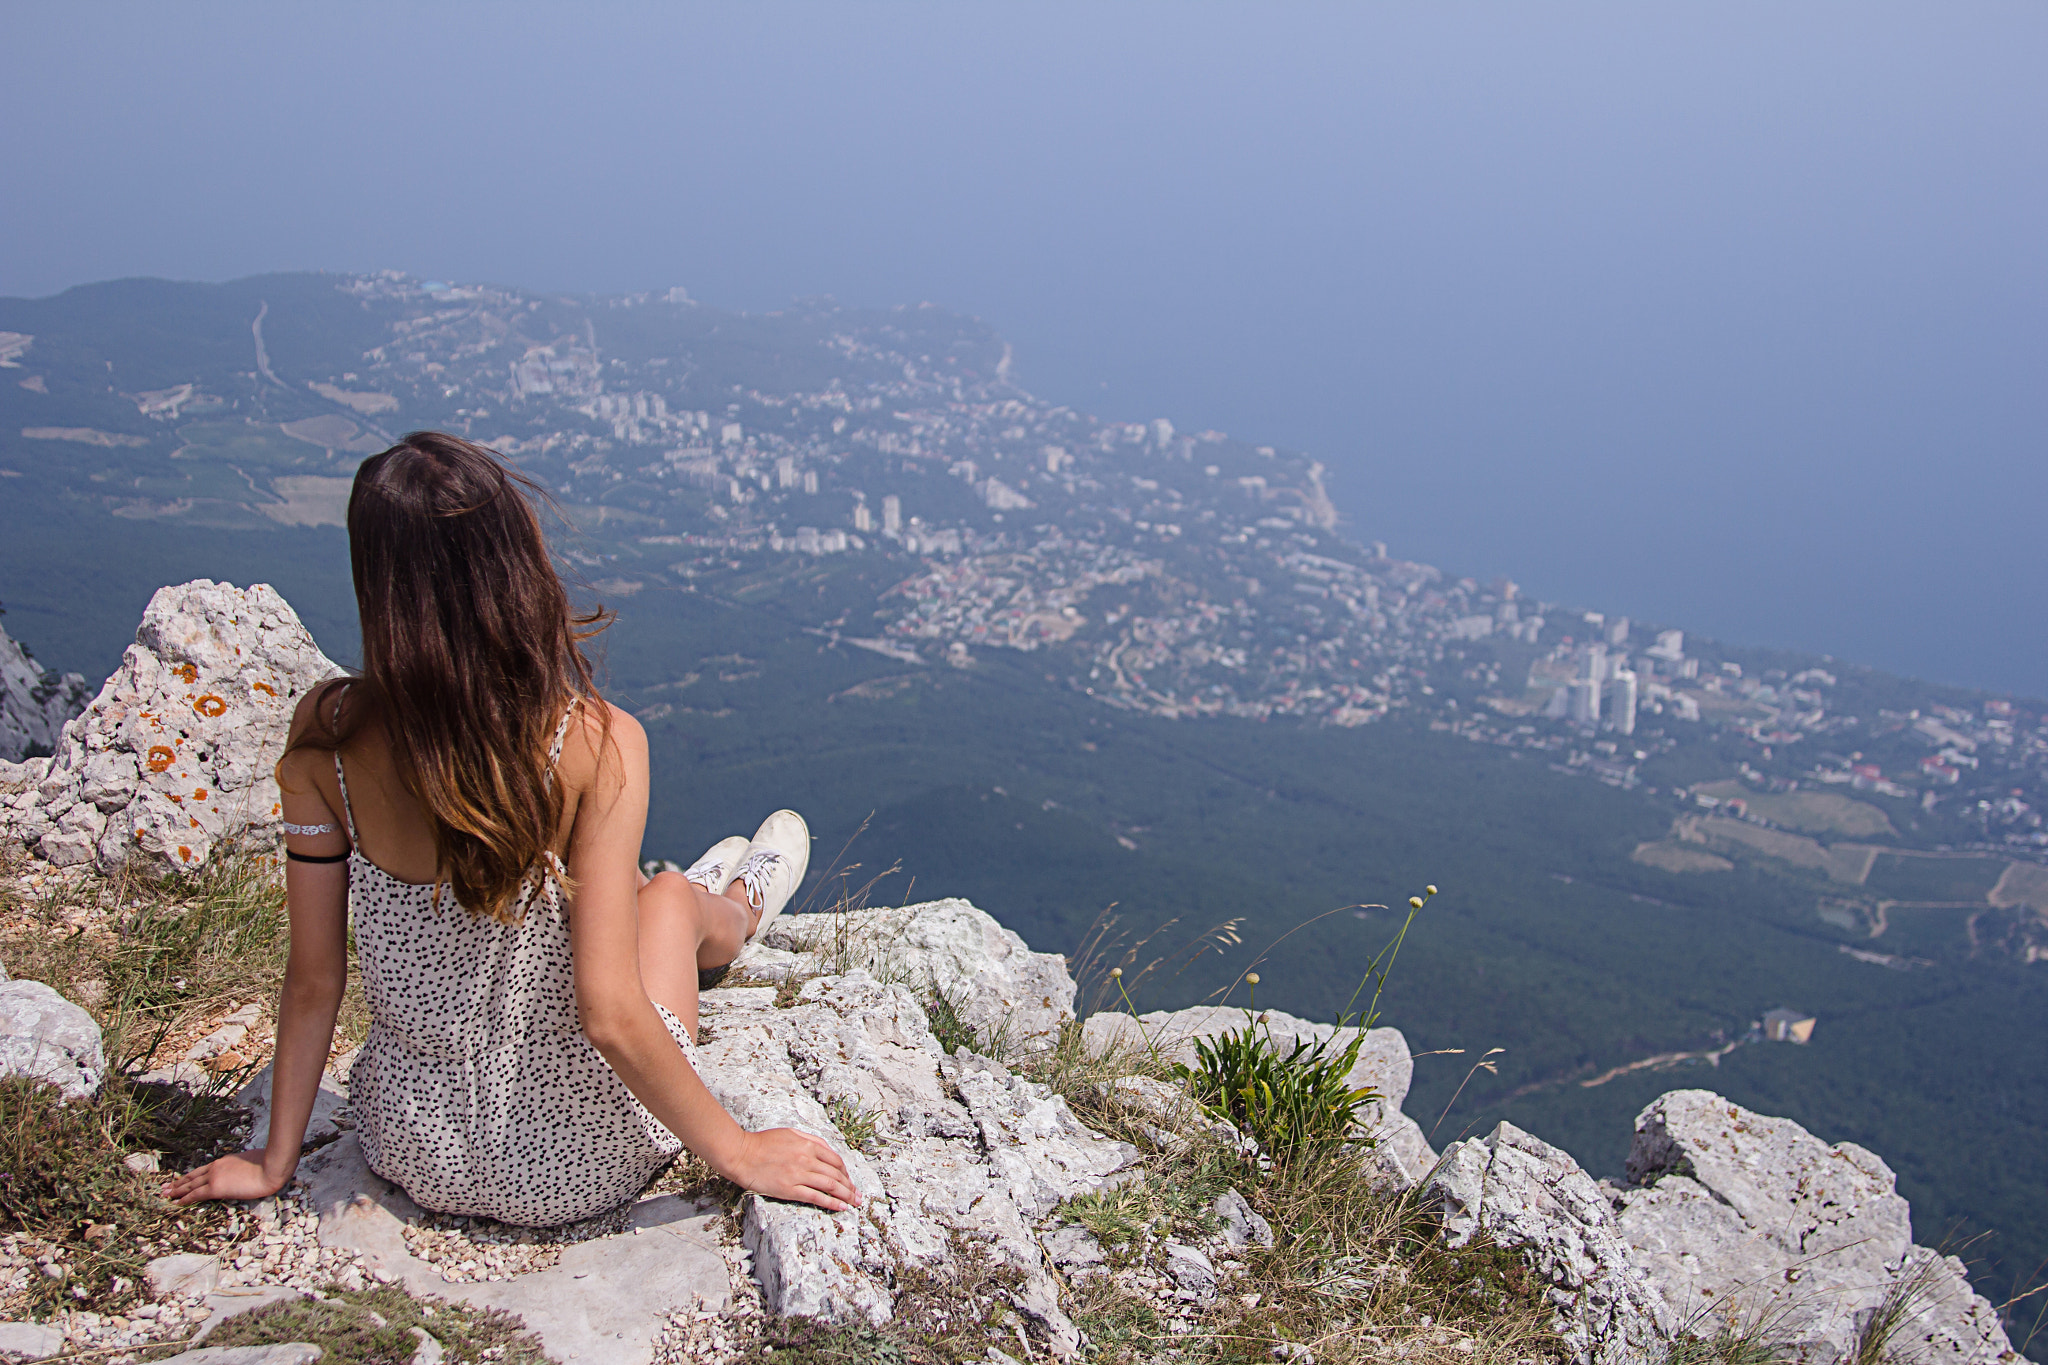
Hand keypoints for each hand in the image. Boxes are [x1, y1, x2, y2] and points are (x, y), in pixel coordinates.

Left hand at [162, 1149, 289, 1205]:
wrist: (271, 1167)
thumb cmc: (268, 1164)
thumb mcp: (252, 1162)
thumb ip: (243, 1167)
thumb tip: (246, 1171)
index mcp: (224, 1161)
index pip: (202, 1170)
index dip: (190, 1176)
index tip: (180, 1179)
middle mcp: (216, 1167)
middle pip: (192, 1177)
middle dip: (178, 1183)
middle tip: (164, 1187)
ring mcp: (215, 1177)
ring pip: (190, 1185)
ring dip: (176, 1190)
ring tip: (165, 1194)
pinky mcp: (216, 1188)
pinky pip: (195, 1195)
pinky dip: (184, 1199)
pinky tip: (176, 1203)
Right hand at [725, 1128, 860, 1211]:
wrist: (742, 1155)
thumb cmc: (763, 1143)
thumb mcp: (790, 1133)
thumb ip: (810, 1140)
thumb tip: (826, 1150)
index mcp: (808, 1145)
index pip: (835, 1160)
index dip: (846, 1172)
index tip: (850, 1180)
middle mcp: (807, 1159)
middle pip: (836, 1174)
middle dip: (850, 1186)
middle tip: (858, 1196)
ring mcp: (799, 1175)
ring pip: (830, 1186)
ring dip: (845, 1196)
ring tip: (854, 1203)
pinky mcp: (789, 1189)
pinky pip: (815, 1197)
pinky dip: (830, 1203)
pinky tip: (840, 1207)